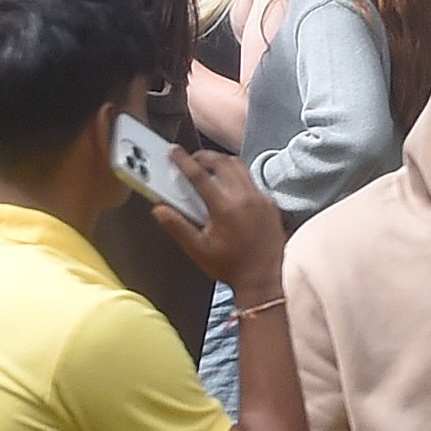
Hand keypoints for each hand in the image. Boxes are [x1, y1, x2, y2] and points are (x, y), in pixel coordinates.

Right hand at [155, 148, 286, 297]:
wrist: (262, 278)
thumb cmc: (228, 266)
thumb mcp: (197, 249)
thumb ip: (177, 226)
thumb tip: (158, 208)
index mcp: (225, 208)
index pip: (200, 175)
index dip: (183, 160)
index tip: (173, 151)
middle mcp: (246, 198)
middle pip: (224, 163)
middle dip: (205, 157)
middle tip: (191, 159)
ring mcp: (262, 199)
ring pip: (241, 168)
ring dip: (223, 163)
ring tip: (207, 168)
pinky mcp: (271, 204)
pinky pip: (252, 181)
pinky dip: (238, 176)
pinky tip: (227, 186)